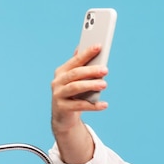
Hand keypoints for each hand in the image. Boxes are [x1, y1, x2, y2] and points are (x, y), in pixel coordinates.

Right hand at [50, 45, 108, 163]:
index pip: (76, 60)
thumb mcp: (76, 80)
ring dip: (91, 85)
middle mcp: (58, 81)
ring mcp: (58, 94)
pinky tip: (104, 104)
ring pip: (75, 87)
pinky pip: (79, 106)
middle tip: (105, 69)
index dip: (87, 53)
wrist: (63, 117)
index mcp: (62, 71)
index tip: (99, 46)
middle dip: (91, 70)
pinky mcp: (62, 108)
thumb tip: (87, 48)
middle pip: (75, 73)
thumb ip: (81, 66)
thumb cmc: (73, 95)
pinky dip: (93, 105)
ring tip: (105, 84)